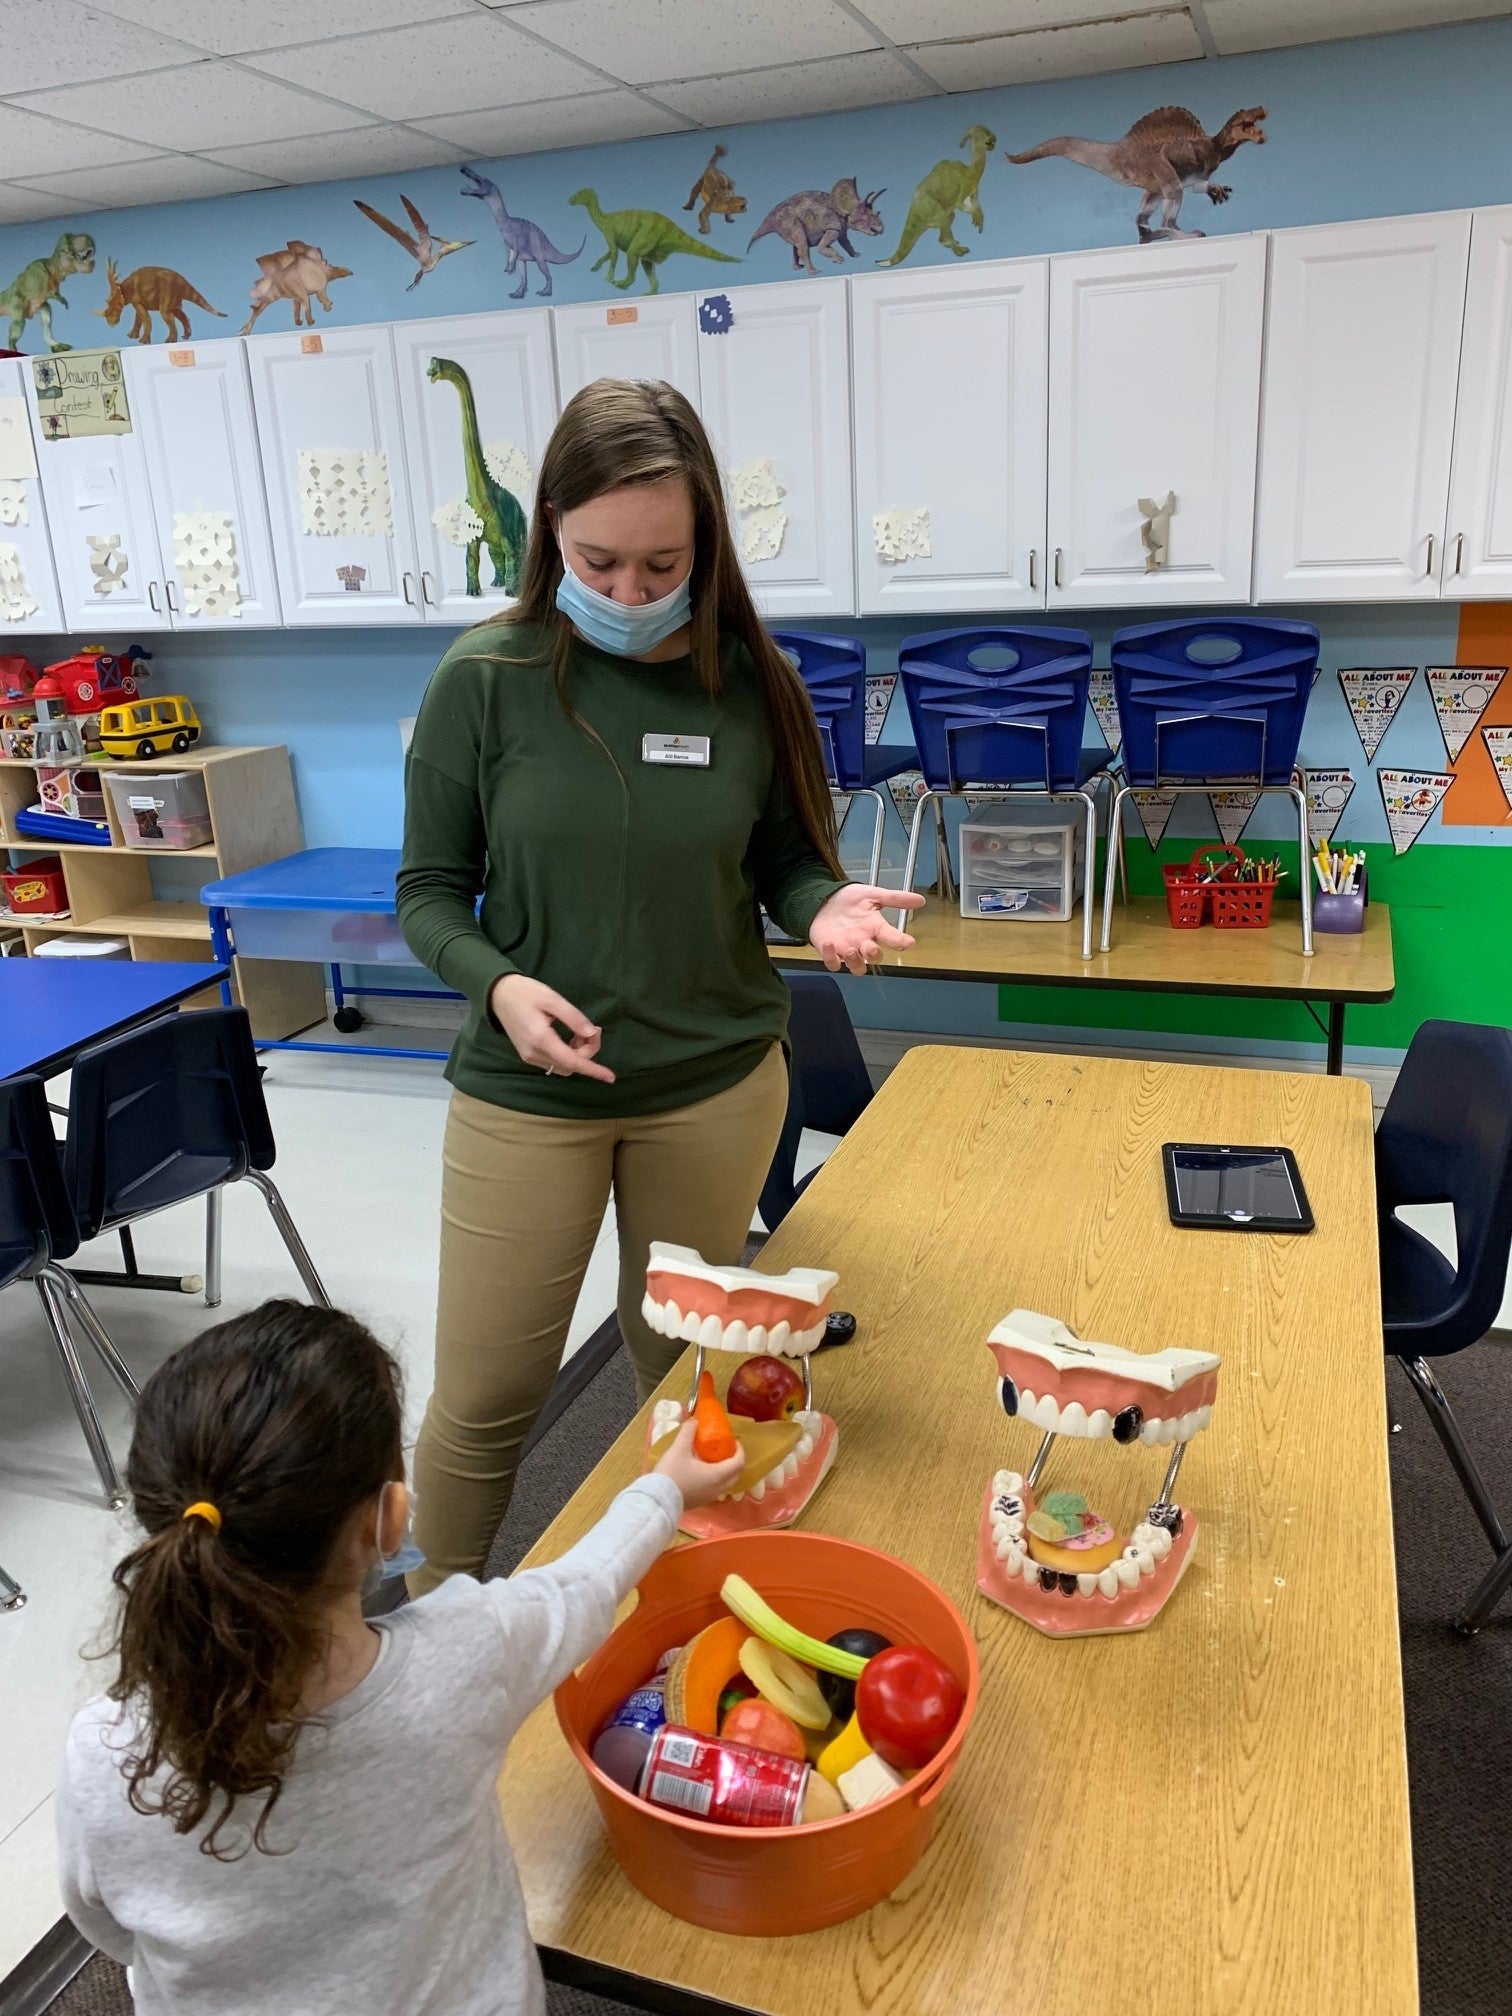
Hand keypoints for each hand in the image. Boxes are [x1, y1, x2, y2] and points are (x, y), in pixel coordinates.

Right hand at [488, 973, 615, 1081]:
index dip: (593, 1069)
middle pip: (570, 1065)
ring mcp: (529, 1056)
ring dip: (577, 1055)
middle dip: (587, 1052)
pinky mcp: (527, 1055)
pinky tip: (570, 1038)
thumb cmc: (526, 992)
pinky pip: (553, 1063)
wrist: (498, 995)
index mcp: (541, 1039)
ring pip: (562, 1066)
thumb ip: (573, 1017)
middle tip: (594, 1029)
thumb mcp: (552, 998)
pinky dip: (567, 1055)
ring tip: (581, 1032)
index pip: (572, 1061)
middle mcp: (534, 1053)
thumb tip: (592, 1033)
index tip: (610, 1077)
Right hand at [654, 1418, 745, 1507]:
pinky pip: (715, 1489)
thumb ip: (688, 1432)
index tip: (734, 1441)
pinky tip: (701, 1471)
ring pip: (725, 1484)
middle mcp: (718, 1488)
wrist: (657, 1499)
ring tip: (713, 1459)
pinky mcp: (700, 1502)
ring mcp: (709, 1497)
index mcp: (717, 1475)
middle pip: (735, 1475)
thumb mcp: (679, 1448)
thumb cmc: (672, 1473)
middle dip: (734, 1461)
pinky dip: (715, 1479)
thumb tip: (695, 1421)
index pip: (739, 1463)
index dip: (740, 1451)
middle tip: (725, 1450)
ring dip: (725, 1471)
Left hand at [808, 884, 923, 975]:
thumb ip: (895, 898)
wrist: (824, 899)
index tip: (909, 943)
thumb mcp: (872, 894)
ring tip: (851, 950)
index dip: (901, 942)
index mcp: (876, 928)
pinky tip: (829, 943)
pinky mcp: (831, 952)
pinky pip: (833, 964)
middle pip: (874, 957)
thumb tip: (920, 900)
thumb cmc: (849, 899)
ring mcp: (848, 949)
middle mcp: (864, 942)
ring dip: (855, 962)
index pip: (892, 938)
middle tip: (871, 948)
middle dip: (874, 955)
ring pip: (857, 967)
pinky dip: (831, 958)